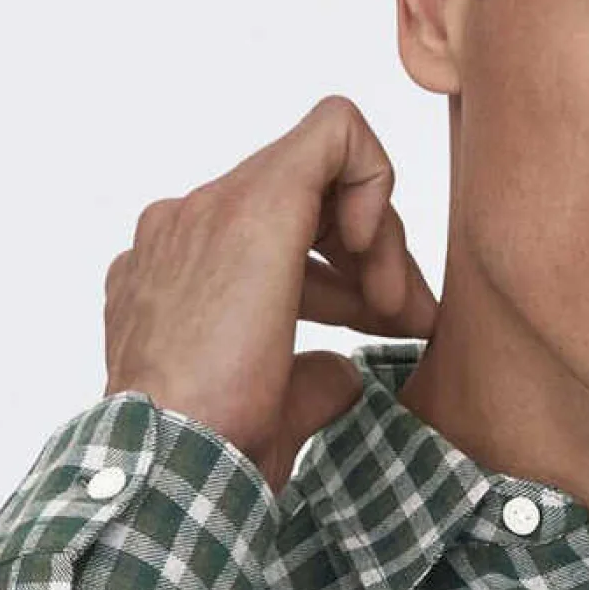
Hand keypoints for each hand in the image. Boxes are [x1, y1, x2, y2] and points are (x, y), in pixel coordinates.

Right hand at [104, 95, 441, 495]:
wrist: (180, 457)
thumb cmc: (216, 446)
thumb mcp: (274, 405)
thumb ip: (308, 373)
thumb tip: (342, 370)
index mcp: (183, 268)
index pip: (281, 238)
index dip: (348, 272)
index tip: (383, 321)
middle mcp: (188, 226)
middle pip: (307, 203)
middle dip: (377, 255)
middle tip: (408, 318)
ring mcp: (211, 209)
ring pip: (324, 173)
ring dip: (381, 239)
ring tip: (402, 312)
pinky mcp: (255, 202)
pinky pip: (336, 132)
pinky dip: (378, 181)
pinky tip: (380, 256)